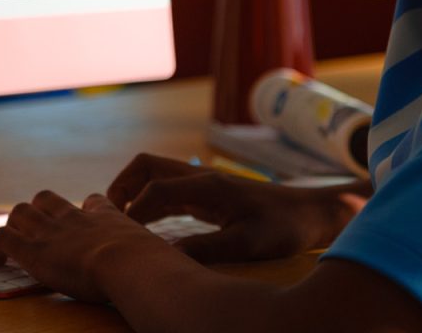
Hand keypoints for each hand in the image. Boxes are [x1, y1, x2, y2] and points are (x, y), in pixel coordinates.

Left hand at [0, 190, 176, 302]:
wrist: (131, 264)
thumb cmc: (155, 267)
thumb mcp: (168, 256)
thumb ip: (171, 261)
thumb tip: (183, 275)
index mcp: (109, 218)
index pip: (95, 203)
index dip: (87, 210)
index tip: (87, 219)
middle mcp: (77, 218)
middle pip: (48, 199)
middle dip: (41, 211)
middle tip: (41, 231)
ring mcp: (53, 231)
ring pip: (20, 212)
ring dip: (15, 226)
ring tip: (15, 246)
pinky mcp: (34, 250)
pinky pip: (3, 238)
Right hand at [107, 153, 361, 263]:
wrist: (312, 213)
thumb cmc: (284, 229)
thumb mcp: (248, 245)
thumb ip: (206, 249)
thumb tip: (168, 256)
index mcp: (208, 186)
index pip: (154, 189)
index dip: (133, 211)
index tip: (121, 235)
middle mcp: (201, 177)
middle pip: (146, 165)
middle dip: (121, 186)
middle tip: (108, 216)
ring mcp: (204, 181)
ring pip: (154, 172)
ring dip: (132, 190)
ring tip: (119, 219)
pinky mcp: (208, 191)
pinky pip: (167, 186)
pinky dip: (148, 198)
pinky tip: (146, 222)